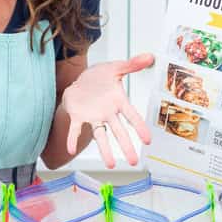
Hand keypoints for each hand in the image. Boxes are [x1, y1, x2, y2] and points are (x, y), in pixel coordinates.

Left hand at [62, 53, 155, 167]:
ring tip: (111, 165)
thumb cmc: (101, 77)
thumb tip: (150, 56)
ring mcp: (93, 116)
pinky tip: (70, 149)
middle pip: (118, 131)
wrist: (81, 79)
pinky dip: (73, 138)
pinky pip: (75, 129)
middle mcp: (107, 113)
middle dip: (126, 146)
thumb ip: (132, 64)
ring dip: (105, 150)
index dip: (140, 128)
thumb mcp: (116, 68)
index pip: (132, 116)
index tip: (147, 141)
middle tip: (134, 162)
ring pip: (100, 135)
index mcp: (118, 102)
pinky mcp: (78, 116)